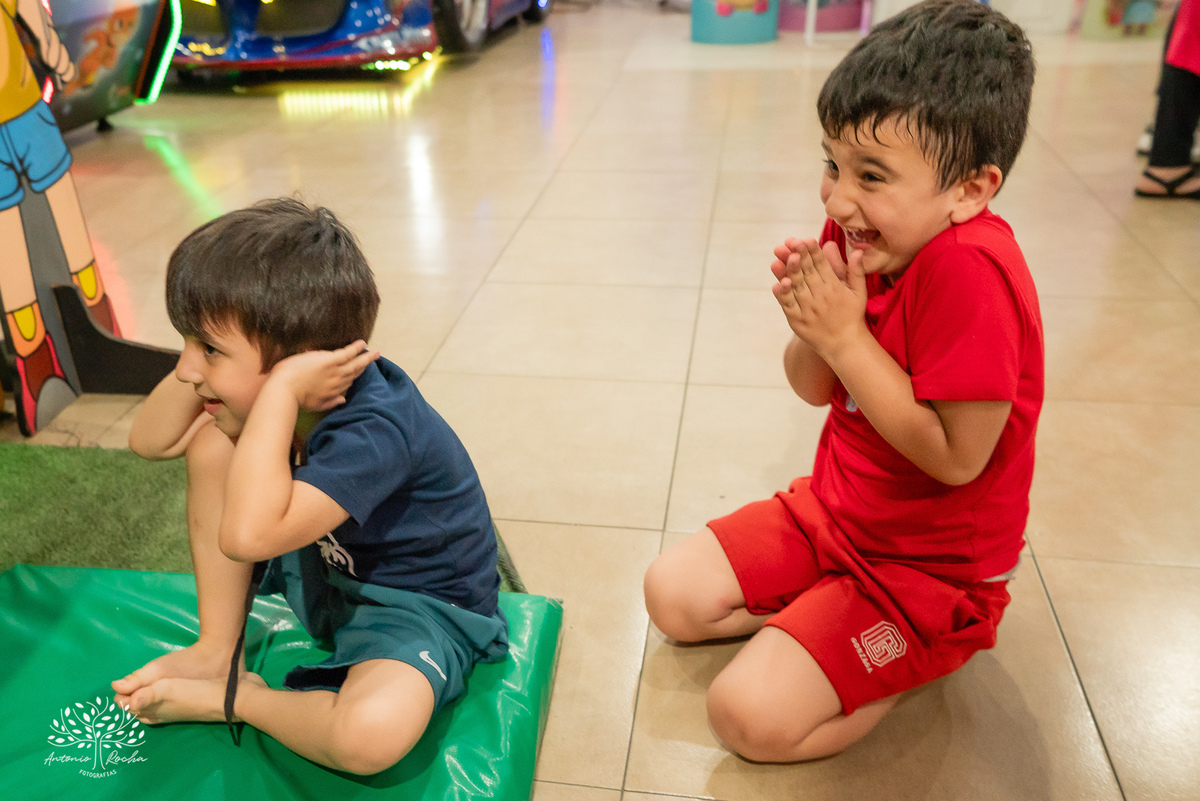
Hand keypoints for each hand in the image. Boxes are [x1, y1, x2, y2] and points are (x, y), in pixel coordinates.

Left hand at [270, 341, 378, 411]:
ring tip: (374, 352)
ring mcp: (334, 371)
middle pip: (354, 373)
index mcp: (333, 392)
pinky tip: (362, 344)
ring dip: (365, 357)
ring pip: (354, 364)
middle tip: (375, 358)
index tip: (360, 371)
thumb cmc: (296, 398)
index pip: (348, 383)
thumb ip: (331, 402)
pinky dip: (356, 349)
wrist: (285, 390)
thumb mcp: (316, 405)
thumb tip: (343, 400)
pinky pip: (347, 354)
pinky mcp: (329, 361)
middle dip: (365, 365)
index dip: (355, 377)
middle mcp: (337, 382)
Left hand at [771, 239, 867, 360]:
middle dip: (801, 257)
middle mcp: (821, 298)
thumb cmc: (852, 316)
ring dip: (791, 272)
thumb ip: (856, 271)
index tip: (808, 240)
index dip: (814, 253)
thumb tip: (858, 251)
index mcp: (835, 288)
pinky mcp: (798, 321)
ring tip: (786, 258)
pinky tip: (778, 284)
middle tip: (794, 243)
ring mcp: (808, 310)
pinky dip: (783, 295)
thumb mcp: (859, 293)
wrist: (844, 344)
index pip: (823, 266)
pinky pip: (789, 306)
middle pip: (809, 274)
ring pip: (798, 288)